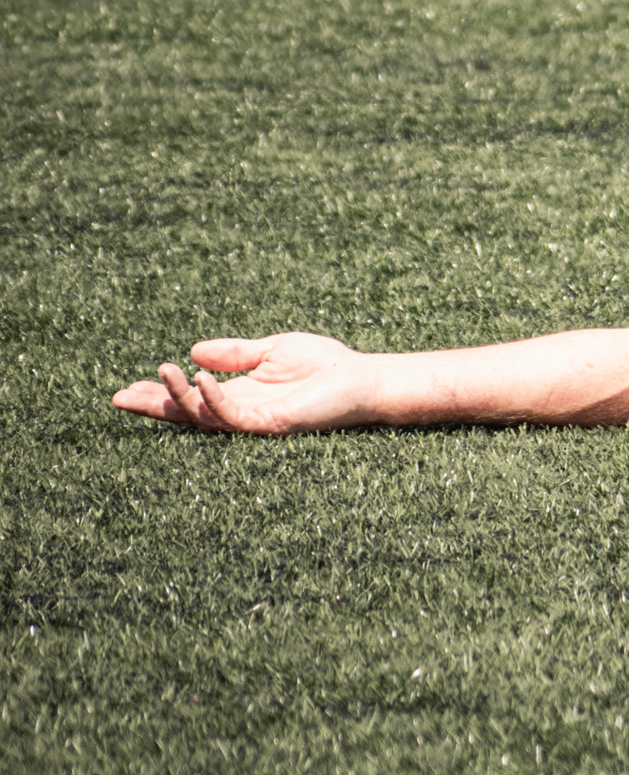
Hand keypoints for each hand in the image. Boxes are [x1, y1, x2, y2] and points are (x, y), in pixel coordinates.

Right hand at [114, 333, 368, 434]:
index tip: (132, 385)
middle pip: (188, 413)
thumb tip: (193, 351)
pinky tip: (200, 378)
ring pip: (204, 416)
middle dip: (155, 406)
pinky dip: (214, 398)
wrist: (364, 378)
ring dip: (179, 396)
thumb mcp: (272, 349)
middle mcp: (242, 411)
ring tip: (161, 372)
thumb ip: (235, 353)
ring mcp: (254, 421)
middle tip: (119, 398)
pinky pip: (233, 415)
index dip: (162, 392)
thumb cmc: (326, 366)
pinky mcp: (271, 424)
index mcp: (241, 393)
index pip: (192, 396)